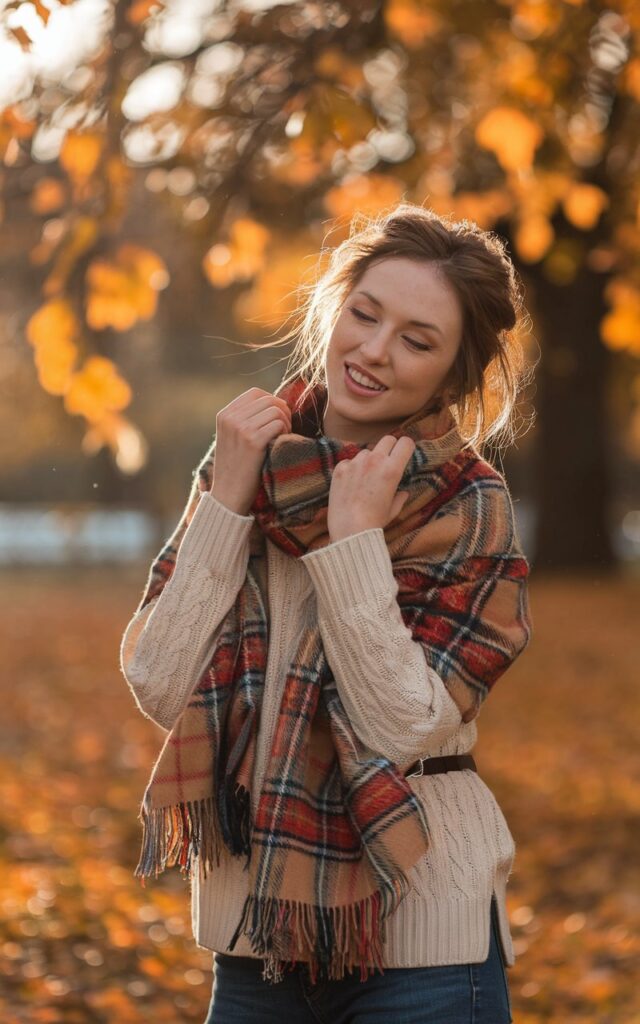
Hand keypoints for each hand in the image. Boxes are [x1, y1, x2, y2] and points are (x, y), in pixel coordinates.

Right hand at [209, 387, 291, 514]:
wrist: (228, 496)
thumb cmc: (236, 469)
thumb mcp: (232, 438)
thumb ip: (245, 419)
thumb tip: (274, 403)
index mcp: (224, 415)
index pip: (255, 393)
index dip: (272, 402)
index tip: (276, 419)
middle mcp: (230, 418)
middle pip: (268, 399)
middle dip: (283, 412)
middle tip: (284, 429)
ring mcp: (241, 428)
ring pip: (276, 410)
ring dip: (286, 423)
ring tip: (282, 438)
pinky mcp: (253, 441)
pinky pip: (279, 424)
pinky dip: (285, 432)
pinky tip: (281, 444)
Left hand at [327, 435, 415, 541]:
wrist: (349, 530)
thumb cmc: (374, 521)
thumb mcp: (393, 509)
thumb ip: (400, 497)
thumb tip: (403, 492)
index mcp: (392, 469)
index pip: (405, 442)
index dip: (406, 447)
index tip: (404, 453)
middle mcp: (375, 460)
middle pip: (387, 439)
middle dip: (390, 448)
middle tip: (387, 462)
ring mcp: (355, 462)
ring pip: (366, 451)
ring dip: (368, 460)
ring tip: (365, 480)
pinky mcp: (340, 468)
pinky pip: (349, 461)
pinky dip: (351, 469)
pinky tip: (350, 485)